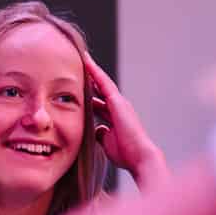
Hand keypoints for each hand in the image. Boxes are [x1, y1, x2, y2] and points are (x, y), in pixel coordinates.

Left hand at [83, 54, 163, 182]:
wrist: (139, 156)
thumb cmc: (125, 153)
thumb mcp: (107, 142)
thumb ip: (100, 133)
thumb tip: (96, 129)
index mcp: (114, 117)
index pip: (98, 102)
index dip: (88, 94)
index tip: (76, 88)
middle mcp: (117, 107)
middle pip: (100, 89)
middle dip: (89, 79)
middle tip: (77, 66)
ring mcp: (119, 103)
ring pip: (102, 82)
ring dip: (91, 70)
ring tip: (80, 57)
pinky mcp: (118, 101)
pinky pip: (104, 82)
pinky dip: (95, 71)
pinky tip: (86, 62)